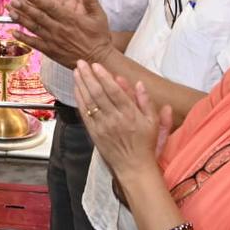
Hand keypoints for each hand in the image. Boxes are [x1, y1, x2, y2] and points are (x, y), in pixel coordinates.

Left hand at [2, 0, 114, 67]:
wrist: (97, 59)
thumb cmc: (98, 36)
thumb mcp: (99, 14)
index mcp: (70, 19)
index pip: (51, 7)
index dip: (39, 0)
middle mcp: (59, 29)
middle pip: (39, 16)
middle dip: (25, 6)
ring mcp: (53, 40)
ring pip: (34, 27)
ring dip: (21, 18)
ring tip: (9, 9)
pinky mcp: (50, 50)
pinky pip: (34, 43)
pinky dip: (23, 38)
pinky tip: (13, 31)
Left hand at [73, 62, 173, 176]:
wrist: (134, 167)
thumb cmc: (145, 143)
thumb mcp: (153, 122)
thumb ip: (145, 102)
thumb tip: (139, 83)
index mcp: (130, 114)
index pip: (114, 91)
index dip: (104, 76)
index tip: (96, 65)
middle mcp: (114, 119)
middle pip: (98, 93)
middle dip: (88, 76)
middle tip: (81, 61)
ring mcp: (102, 126)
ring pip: (89, 101)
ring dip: (81, 84)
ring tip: (77, 71)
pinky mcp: (94, 133)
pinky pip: (84, 113)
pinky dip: (79, 99)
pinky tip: (77, 88)